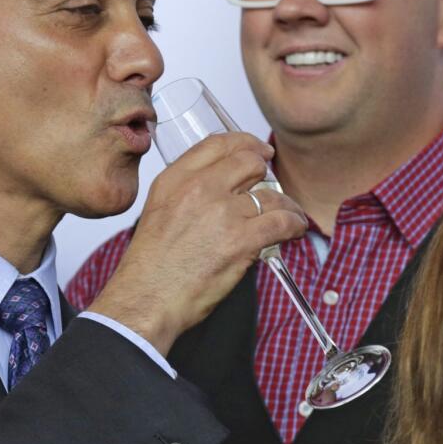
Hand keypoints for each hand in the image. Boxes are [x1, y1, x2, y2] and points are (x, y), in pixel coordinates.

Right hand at [89, 133, 306, 353]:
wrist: (147, 300)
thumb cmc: (152, 267)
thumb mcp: (161, 212)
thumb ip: (189, 192)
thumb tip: (225, 188)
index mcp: (176, 179)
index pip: (219, 143)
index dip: (247, 143)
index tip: (260, 151)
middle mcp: (199, 188)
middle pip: (250, 162)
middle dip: (267, 174)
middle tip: (274, 188)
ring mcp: (222, 212)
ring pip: (271, 195)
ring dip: (286, 204)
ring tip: (290, 215)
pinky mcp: (241, 240)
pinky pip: (282, 222)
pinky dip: (294, 224)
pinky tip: (295, 229)